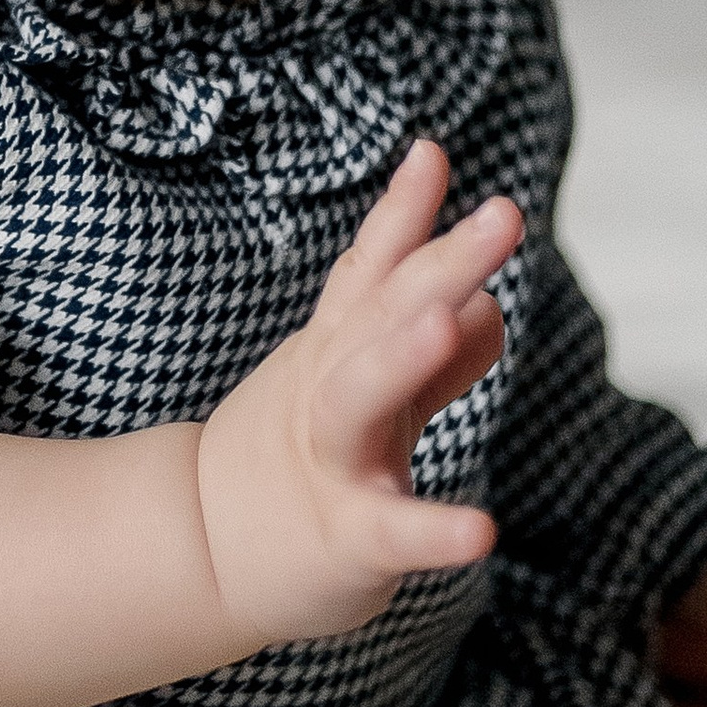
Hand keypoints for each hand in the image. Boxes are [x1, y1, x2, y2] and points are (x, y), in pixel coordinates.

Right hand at [195, 139, 519, 653]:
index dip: (403, 212)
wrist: (201, 554)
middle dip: (442, 262)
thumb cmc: (300, 465)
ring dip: (402, 355)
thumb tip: (492, 305)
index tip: (433, 152)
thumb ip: (432, 358)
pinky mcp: (345, 537)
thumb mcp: (365, 398)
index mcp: (339, 351)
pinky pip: (390, 530)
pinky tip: (480, 530)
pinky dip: (433, 530)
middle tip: (504, 214)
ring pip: (360, 398)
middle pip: (383, 315)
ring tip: (451, 319)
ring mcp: (332, 461)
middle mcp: (329, 390)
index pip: (374, 270)